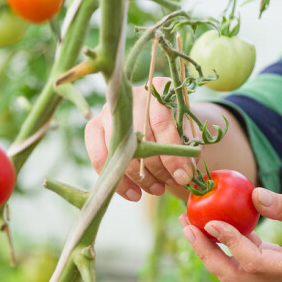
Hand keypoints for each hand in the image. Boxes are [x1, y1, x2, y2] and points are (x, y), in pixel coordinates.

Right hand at [85, 77, 196, 200]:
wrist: (156, 124)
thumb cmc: (175, 128)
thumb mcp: (187, 131)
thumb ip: (186, 148)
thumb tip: (184, 174)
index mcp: (156, 87)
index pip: (161, 123)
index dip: (173, 153)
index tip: (184, 176)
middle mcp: (129, 95)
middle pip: (139, 137)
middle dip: (157, 166)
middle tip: (170, 184)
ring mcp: (108, 111)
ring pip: (120, 150)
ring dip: (139, 176)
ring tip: (156, 189)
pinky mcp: (93, 128)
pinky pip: (100, 158)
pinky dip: (118, 181)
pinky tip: (134, 193)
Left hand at [180, 188, 281, 281]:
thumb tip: (252, 194)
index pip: (253, 263)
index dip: (229, 244)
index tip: (210, 222)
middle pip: (232, 277)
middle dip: (205, 252)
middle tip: (186, 225)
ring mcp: (276, 279)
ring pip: (232, 274)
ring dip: (208, 251)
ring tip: (190, 224)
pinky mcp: (272, 270)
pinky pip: (241, 264)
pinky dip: (223, 247)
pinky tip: (212, 224)